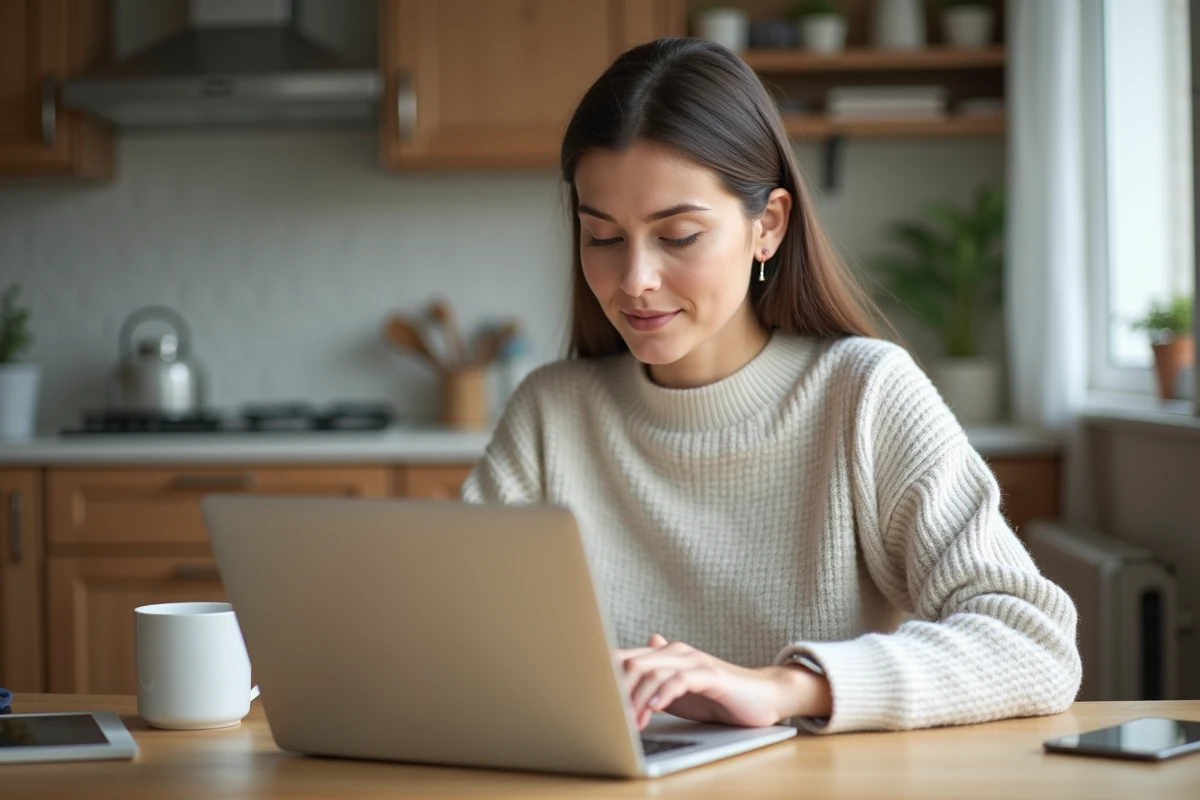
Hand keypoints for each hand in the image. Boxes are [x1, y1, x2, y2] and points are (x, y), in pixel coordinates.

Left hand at [616, 634, 831, 730]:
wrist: (762, 697)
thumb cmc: (717, 697)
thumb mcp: (675, 692)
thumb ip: (650, 683)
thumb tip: (622, 672)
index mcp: (664, 655)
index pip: (624, 659)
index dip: (605, 678)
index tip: (592, 701)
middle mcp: (676, 652)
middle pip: (632, 664)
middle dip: (616, 692)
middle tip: (609, 718)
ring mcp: (693, 661)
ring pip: (652, 673)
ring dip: (636, 700)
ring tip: (630, 723)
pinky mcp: (711, 676)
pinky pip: (680, 680)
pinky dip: (663, 693)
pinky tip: (654, 708)